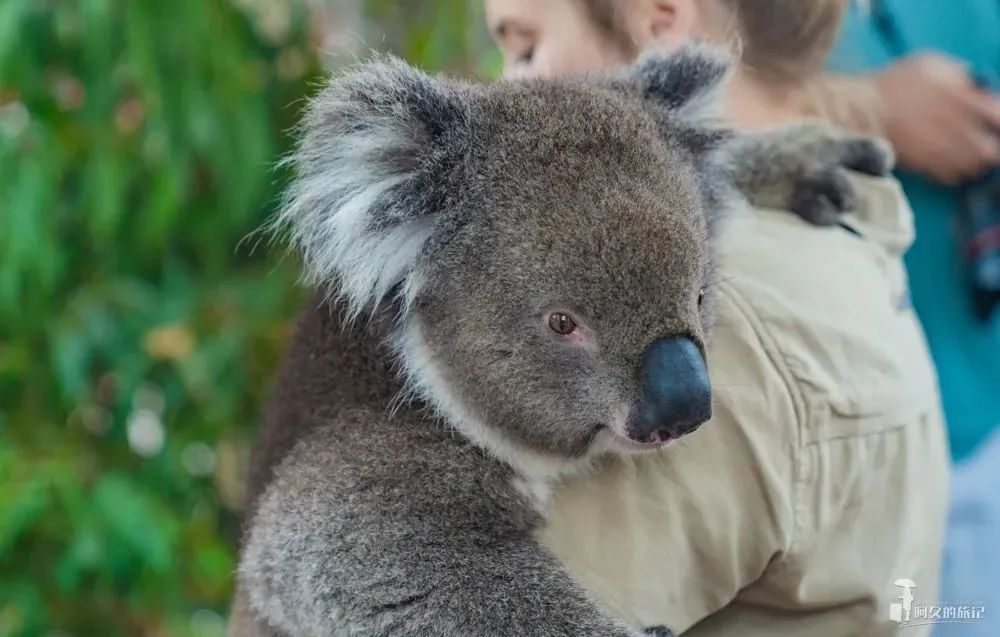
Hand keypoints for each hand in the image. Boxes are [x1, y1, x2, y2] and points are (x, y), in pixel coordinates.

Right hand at [876, 53, 999, 185]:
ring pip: (974, 166)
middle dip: (992, 145)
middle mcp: (955, 128)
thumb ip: (961, 75)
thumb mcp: (932, 64)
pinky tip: (953, 162)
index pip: (999, 116)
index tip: (994, 120)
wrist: (863, 110)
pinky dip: (958, 172)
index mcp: (961, 99)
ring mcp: (940, 150)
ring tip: (972, 154)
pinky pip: (952, 177)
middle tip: (987, 141)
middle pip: (991, 149)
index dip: (999, 120)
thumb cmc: (895, 83)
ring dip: (977, 161)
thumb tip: (981, 88)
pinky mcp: (925, 166)